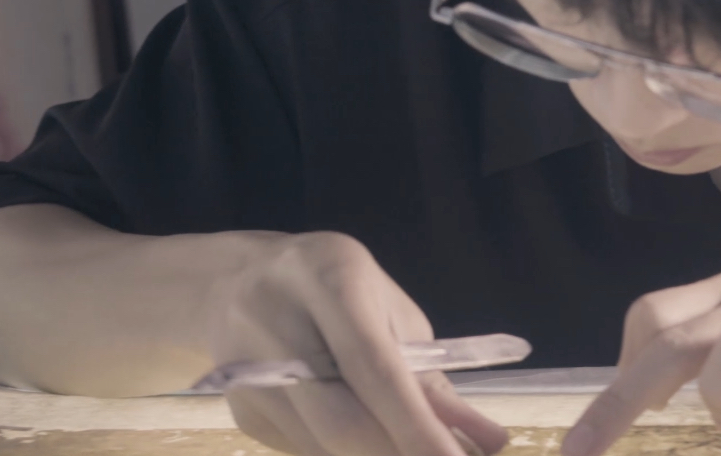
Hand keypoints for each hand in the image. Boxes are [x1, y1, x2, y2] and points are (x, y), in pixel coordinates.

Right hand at [206, 232, 508, 455]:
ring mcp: (249, 375)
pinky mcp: (243, 413)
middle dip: (397, 454)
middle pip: (342, 422)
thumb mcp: (390, 313)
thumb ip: (433, 376)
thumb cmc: (337, 291)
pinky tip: (369, 437)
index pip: (376, 370)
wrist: (233, 281)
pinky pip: (305, 451)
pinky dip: (345, 454)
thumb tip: (487, 443)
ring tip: (413, 446)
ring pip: (322, 448)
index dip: (417, 427)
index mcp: (333, 283)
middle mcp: (281, 325)